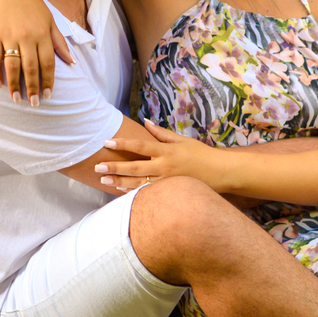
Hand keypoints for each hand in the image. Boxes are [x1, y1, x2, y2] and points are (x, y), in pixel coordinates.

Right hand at [0, 0, 73, 104]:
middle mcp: (27, 36)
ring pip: (12, 65)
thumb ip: (60, 43)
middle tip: (34, 103)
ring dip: (14, 83)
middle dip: (32, 87)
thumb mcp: (51, 21)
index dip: (48, 81)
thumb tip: (72, 62)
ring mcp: (9, 35)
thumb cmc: (33, 4)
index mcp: (43, 34)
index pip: (48, 63)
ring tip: (16, 98)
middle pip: (31, 67)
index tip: (48, 95)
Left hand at [95, 120, 215, 191]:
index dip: (123, 143)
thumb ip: (162, 133)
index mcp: (167, 151)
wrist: (220, 172)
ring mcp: (166, 181)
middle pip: (135, 167)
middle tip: (97, 167)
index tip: (107, 142)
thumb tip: (145, 122)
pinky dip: (133, 192)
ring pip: (138, 183)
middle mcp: (164, 166)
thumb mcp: (182, 140)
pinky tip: (120, 190)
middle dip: (115, 167)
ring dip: (119, 181)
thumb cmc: (201, 154)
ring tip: (103, 180)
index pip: (140, 145)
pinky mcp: (170, 192)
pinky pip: (148, 193)